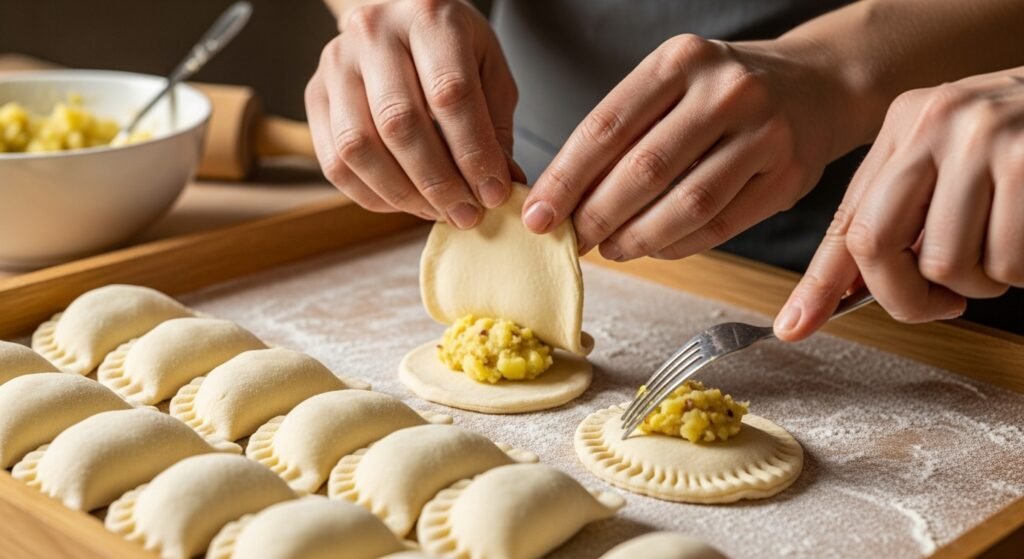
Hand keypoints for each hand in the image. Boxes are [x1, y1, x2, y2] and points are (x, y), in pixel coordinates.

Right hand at [305, 0, 522, 227]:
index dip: (473, 153)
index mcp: (428, 17)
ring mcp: (336, 63)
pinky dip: (372, 195)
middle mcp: (373, 34)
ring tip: (437, 211)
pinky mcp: (314, 94)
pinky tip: (405, 202)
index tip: (493, 193)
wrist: (396, 20)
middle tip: (466, 214)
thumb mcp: (489, 71)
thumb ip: (494, 126)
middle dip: (438, 183)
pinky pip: (335, 162)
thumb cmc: (451, 49)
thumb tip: (497, 186)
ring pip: (359, 147)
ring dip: (403, 194)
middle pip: (400, 124)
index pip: (450, 94)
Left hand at [521, 35, 857, 258]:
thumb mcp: (674, 82)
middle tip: (570, 241)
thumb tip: (564, 197)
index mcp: (680, 61)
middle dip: (596, 215)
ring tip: (610, 248)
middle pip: (644, 169)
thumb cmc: (724, 91)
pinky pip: (721, 225)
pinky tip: (653, 248)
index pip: (606, 126)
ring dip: (637, 237)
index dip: (565, 178)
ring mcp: (764, 133)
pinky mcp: (788, 177)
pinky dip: (678, 245)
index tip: (537, 214)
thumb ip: (625, 129)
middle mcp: (726, 91)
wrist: (819, 84)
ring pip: (686, 204)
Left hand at [775, 68, 1023, 339]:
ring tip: (1006, 247)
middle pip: (875, 243)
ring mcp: (983, 139)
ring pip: (945, 264)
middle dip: (905, 297)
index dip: (820, 282)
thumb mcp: (954, 157)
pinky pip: (1004, 263)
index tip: (793, 326)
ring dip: (979, 283)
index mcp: (905, 123)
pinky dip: (1020, 272)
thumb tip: (847, 291)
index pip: (848, 218)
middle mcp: (935, 123)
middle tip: (944, 304)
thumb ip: (902, 213)